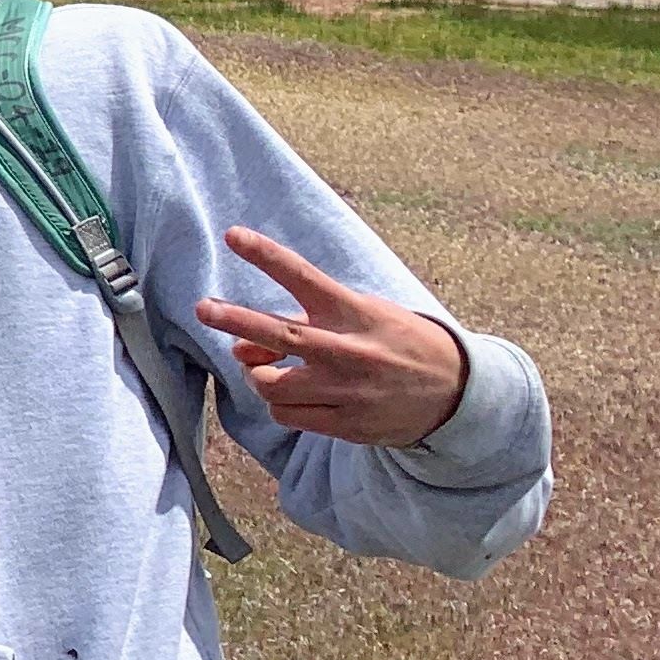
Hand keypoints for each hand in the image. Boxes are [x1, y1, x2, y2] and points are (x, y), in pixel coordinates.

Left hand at [194, 228, 469, 447]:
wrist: (457, 394)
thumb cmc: (394, 343)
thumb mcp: (360, 316)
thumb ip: (298, 324)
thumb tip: (238, 346)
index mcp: (355, 313)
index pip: (304, 277)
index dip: (266, 255)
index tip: (233, 235)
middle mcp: (350, 351)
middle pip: (281, 336)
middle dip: (236, 321)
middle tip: (203, 308)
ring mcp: (349, 391)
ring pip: (272, 386)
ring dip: (259, 376)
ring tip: (268, 369)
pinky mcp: (349, 425)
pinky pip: (288, 415)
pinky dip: (279, 404)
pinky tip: (293, 395)